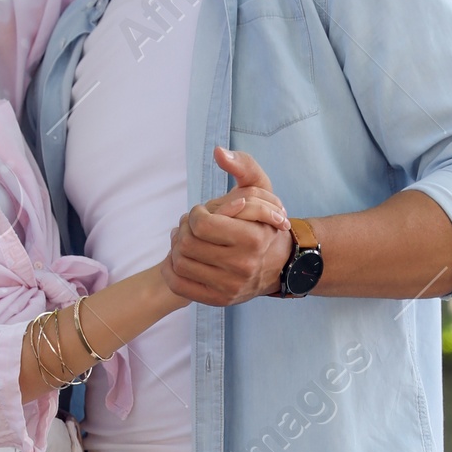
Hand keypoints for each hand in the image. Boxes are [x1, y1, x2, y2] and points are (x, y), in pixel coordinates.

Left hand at [162, 147, 293, 305]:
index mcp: (253, 239)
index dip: (196, 214)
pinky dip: (171, 268)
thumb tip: (218, 152)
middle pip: (187, 244)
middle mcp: (243, 267)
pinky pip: (179, 285)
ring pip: (180, 263)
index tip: (203, 212)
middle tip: (192, 225)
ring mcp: (230, 287)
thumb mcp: (262, 189)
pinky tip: (180, 257)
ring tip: (187, 239)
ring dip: (177, 246)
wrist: (281, 264)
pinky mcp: (219, 300)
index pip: (202, 224)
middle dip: (185, 229)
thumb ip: (243, 165)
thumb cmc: (265, 222)